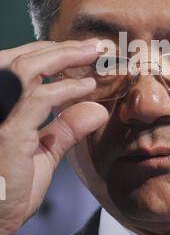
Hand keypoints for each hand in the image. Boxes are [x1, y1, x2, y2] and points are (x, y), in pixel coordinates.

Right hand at [0, 39, 108, 234]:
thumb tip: (95, 109)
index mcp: (1, 105)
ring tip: (92, 53)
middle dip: (61, 48)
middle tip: (92, 46)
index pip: (20, 64)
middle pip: (24, 59)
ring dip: (64, 57)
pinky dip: (65, 90)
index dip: (49, 53)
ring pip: (27, 68)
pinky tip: (87, 88)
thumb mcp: (41, 153)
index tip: (79, 51)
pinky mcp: (7, 132)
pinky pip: (38, 99)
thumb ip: (65, 128)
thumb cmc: (7, 189)